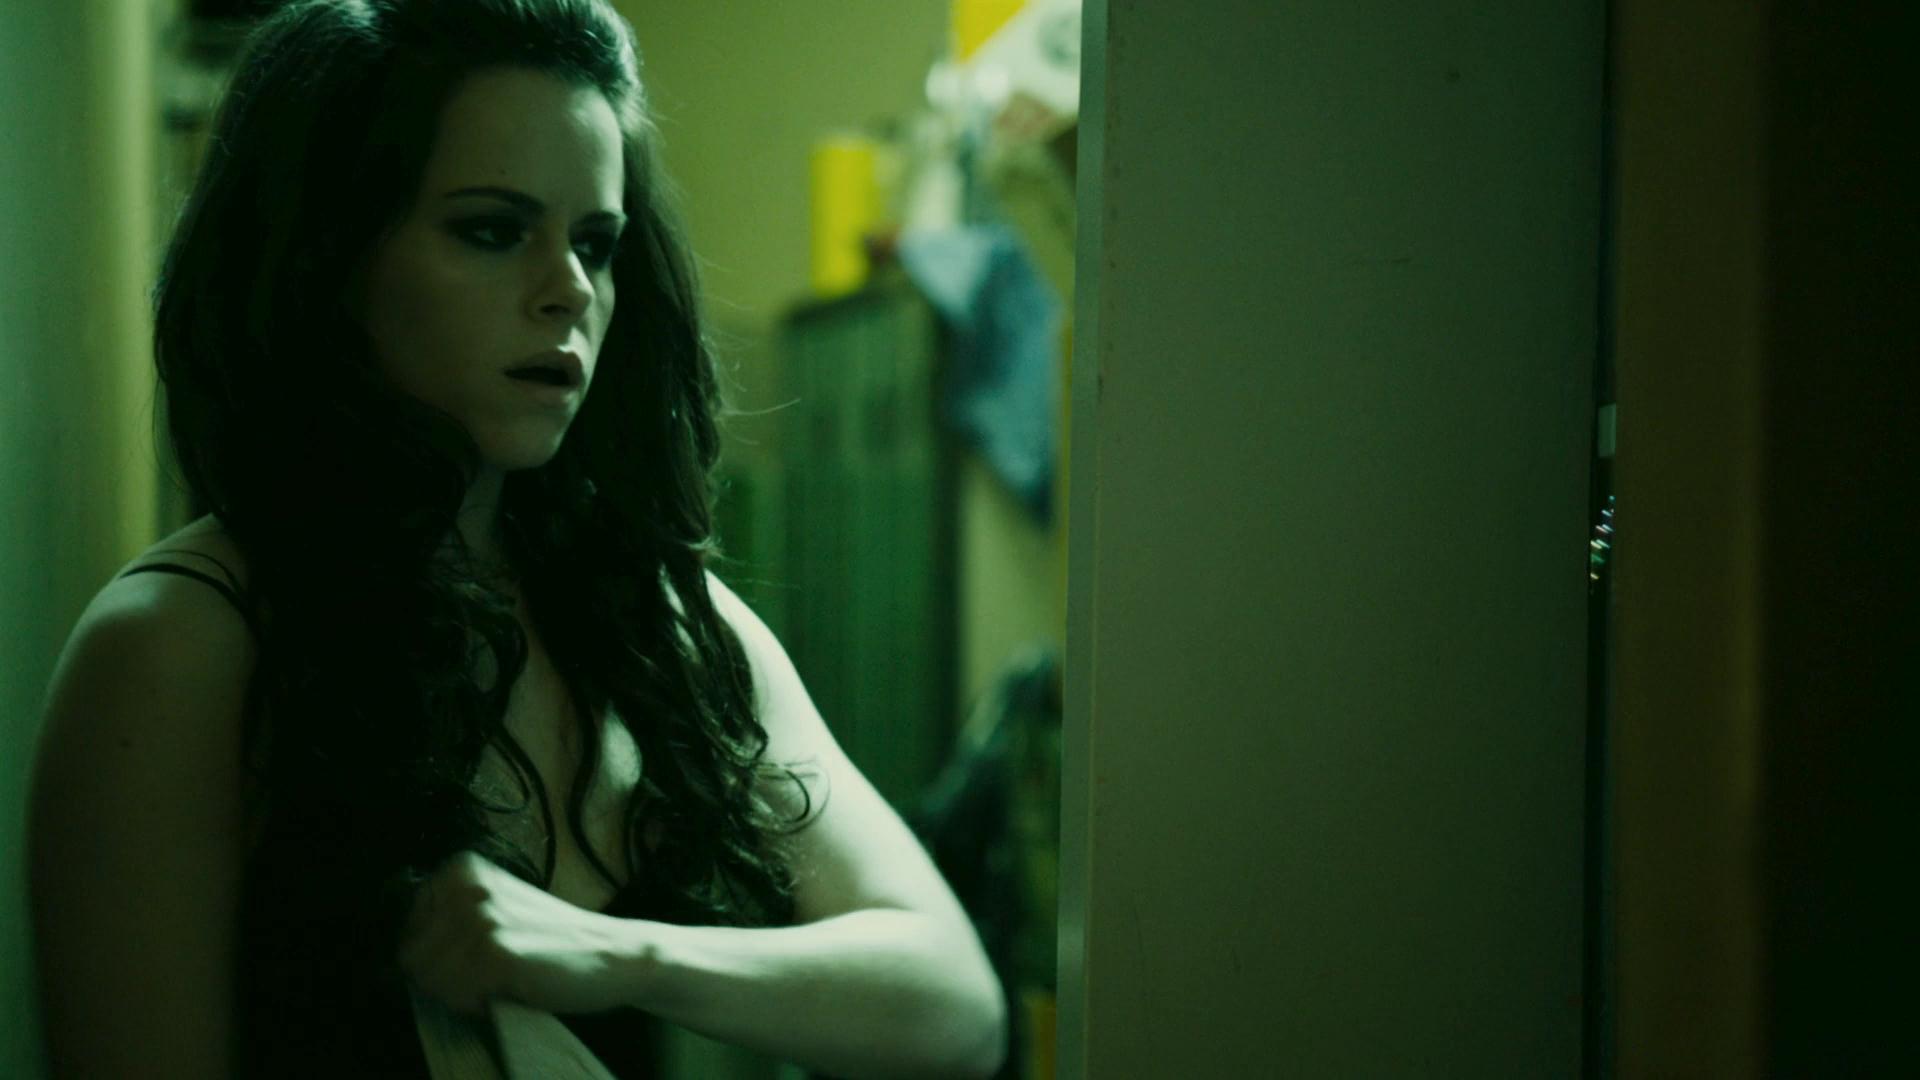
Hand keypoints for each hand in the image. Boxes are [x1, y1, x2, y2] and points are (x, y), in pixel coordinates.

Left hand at [398, 851, 637, 1016]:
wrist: (612, 954)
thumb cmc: (553, 942)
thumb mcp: (495, 908)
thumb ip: (449, 918)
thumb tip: (403, 955)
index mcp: (461, 869)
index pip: (408, 934)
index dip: (437, 960)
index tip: (473, 959)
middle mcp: (467, 886)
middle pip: (414, 960)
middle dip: (447, 980)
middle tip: (491, 974)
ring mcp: (482, 918)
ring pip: (432, 982)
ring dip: (464, 994)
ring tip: (503, 980)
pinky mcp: (496, 952)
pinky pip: (457, 996)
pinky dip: (479, 1005)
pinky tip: (511, 989)